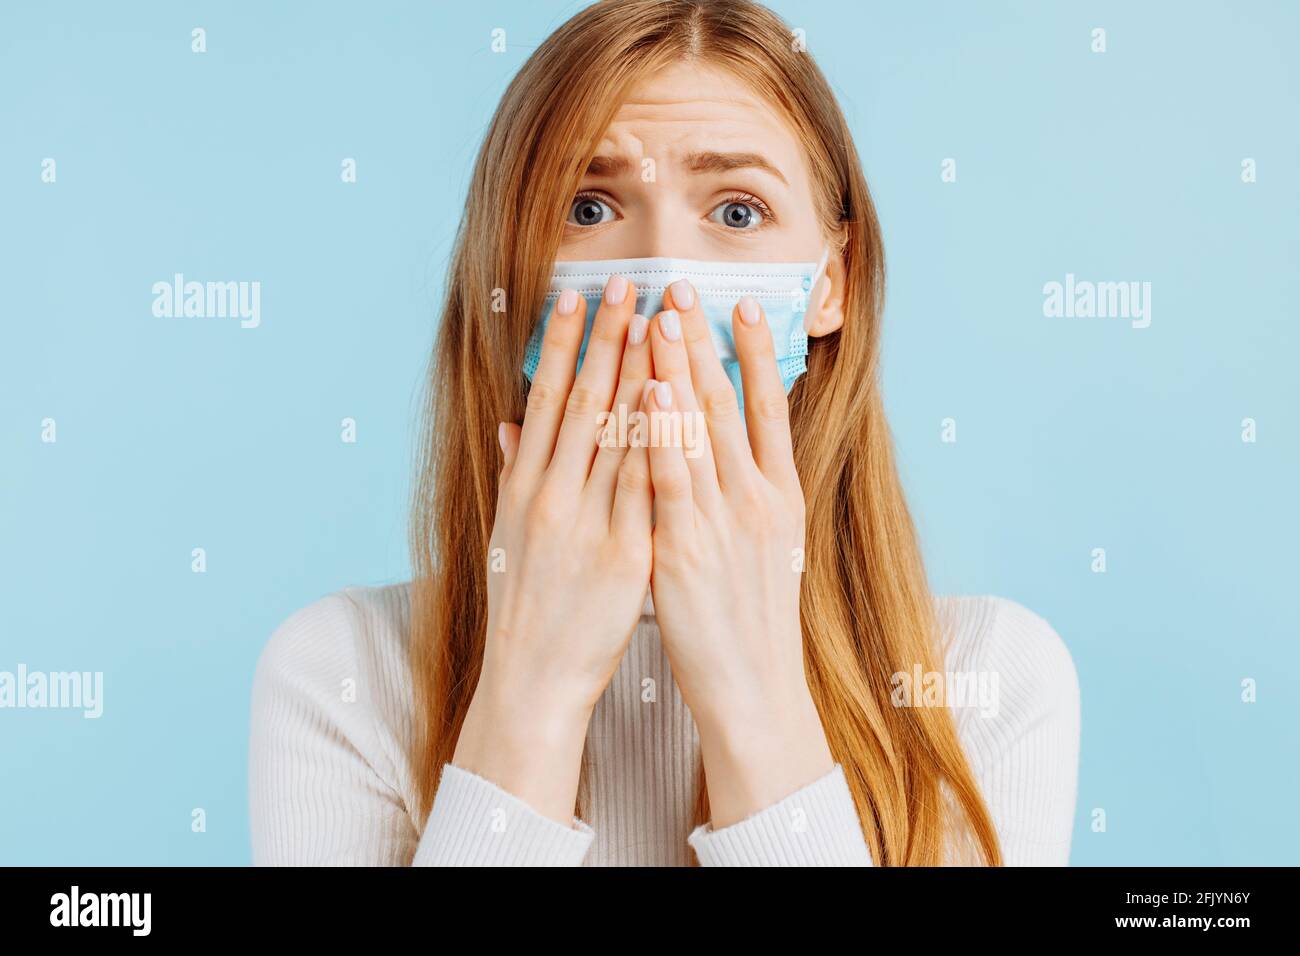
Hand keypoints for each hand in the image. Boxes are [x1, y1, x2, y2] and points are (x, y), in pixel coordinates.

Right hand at [453, 276, 653, 825]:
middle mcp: (551, 496)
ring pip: (619, 434)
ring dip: (642, 373)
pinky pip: (649, 488)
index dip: (564, 343)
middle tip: (629, 283)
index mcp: (523, 487)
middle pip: (584, 402)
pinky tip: (679, 401)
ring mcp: (588, 524)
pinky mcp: (626, 557)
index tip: (581, 295)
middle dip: (608, 339)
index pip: (546, 399)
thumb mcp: (509, 533)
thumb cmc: (525, 604)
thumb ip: (514, 473)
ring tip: (661, 321)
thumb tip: (511, 422)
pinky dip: (663, 442)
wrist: (531, 679)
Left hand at [642, 279, 833, 827]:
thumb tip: (737, 453)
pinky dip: (661, 432)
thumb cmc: (752, 621)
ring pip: (700, 431)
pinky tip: (649, 390)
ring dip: (677, 368)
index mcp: (780, 497)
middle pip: (729, 405)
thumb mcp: (767, 549)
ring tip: (660, 313)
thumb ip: (748, 497)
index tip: (739, 303)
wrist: (755, 690)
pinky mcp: (688, 551)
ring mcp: (725, 523)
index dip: (753, 352)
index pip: (768, 407)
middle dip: (703, 342)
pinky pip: (672, 481)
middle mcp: (758, 499)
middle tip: (683, 285)